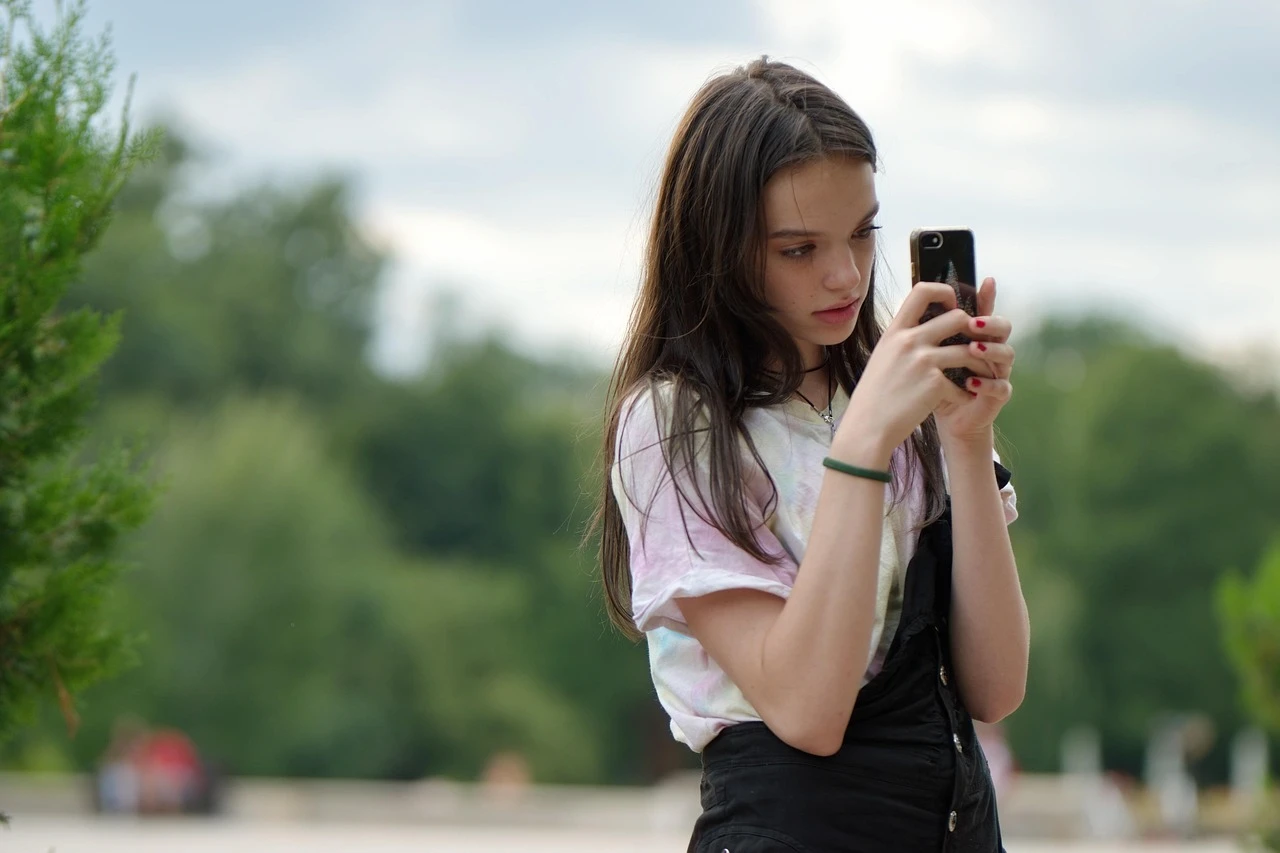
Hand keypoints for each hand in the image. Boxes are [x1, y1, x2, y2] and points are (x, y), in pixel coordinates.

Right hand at [837, 281, 997, 463]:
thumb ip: (902, 339)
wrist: (867, 427)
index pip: (923, 290)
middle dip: (971, 332)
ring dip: (977, 364)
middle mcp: (909, 341)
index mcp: (895, 331)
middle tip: (970, 346)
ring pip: (970, 350)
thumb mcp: (882, 356)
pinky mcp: (935, 384)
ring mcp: (923, 361)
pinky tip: (959, 400)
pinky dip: (964, 395)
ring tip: (974, 375)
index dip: (945, 292)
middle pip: (958, 317)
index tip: (951, 307)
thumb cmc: (874, 395)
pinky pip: (963, 384)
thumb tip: (924, 324)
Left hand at [934, 277, 1014, 444]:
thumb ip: (931, 331)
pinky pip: (1001, 387)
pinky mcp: (999, 396)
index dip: (988, 297)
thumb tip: (917, 299)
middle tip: (973, 323)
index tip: (987, 281)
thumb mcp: (930, 353)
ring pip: (1007, 355)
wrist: (945, 416)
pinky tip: (971, 383)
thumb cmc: (936, 381)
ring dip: (990, 350)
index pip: (984, 312)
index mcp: (977, 337)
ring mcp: (999, 372)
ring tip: (972, 349)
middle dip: (991, 323)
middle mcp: (992, 351)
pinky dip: (987, 384)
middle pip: (1004, 328)